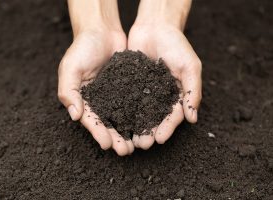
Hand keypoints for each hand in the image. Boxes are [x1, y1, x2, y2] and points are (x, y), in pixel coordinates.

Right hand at [58, 28, 133, 155]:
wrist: (101, 31)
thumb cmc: (82, 48)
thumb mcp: (70, 68)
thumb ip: (69, 91)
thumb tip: (74, 116)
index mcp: (83, 100)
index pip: (91, 120)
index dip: (98, 133)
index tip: (107, 144)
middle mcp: (99, 101)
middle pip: (108, 123)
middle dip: (116, 138)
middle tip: (126, 151)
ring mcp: (114, 95)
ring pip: (122, 117)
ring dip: (129, 131)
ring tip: (138, 144)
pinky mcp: (128, 88)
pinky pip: (134, 103)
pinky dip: (139, 115)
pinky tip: (147, 124)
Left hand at [128, 23, 201, 148]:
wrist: (155, 26)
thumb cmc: (177, 44)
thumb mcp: (190, 66)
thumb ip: (192, 91)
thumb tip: (193, 118)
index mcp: (176, 95)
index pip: (173, 116)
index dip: (167, 128)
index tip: (159, 138)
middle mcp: (160, 96)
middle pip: (155, 118)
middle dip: (149, 132)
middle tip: (142, 144)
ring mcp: (144, 91)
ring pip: (139, 112)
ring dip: (135, 126)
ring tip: (129, 139)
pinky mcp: (130, 84)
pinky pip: (126, 99)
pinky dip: (122, 110)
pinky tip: (117, 121)